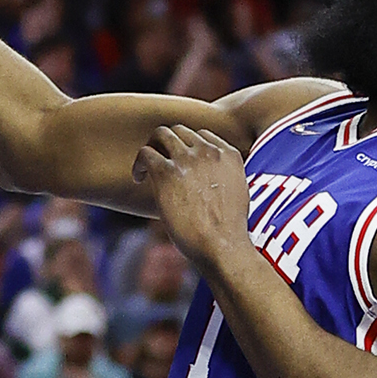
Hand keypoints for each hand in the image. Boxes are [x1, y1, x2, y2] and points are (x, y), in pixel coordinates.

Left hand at [131, 123, 249, 267]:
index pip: (202, 135)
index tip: (180, 160)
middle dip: (168, 144)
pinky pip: (145, 153)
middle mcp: (209, 151)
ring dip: (152, 147)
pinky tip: (139, 178)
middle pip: (180, 131)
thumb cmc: (228, 231)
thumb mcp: (237, 194)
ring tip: (147, 168)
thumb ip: (224, 177)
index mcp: (229, 156)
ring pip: (161, 134)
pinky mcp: (167, 171)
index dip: (188, 146)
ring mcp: (187, 159)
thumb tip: (208, 178)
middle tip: (160, 160)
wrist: (222, 246)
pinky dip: (139, 164)